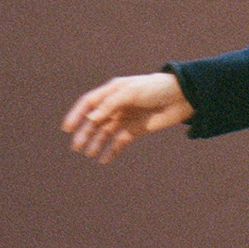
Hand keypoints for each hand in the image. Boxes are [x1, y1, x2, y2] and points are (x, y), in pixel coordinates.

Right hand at [61, 72, 194, 162]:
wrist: (182, 96)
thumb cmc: (155, 88)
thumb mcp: (131, 92)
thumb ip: (110, 105)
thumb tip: (90, 119)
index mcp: (113, 91)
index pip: (89, 103)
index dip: (76, 114)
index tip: (67, 129)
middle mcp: (116, 105)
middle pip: (95, 120)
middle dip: (84, 133)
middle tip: (76, 147)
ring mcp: (126, 117)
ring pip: (105, 132)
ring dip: (96, 142)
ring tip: (88, 153)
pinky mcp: (136, 129)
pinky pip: (120, 141)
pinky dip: (112, 150)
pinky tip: (104, 159)